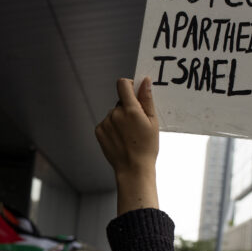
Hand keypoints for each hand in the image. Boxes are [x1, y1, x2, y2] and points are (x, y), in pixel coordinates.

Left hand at [95, 77, 159, 214]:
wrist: (133, 168)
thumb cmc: (146, 147)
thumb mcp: (153, 122)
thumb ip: (147, 99)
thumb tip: (144, 81)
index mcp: (130, 110)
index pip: (122, 84)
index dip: (129, 85)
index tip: (134, 92)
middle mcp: (115, 114)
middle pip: (120, 101)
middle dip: (128, 108)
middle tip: (137, 124)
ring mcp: (105, 122)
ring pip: (114, 113)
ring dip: (120, 119)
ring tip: (129, 135)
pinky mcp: (99, 131)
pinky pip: (107, 122)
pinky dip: (113, 127)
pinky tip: (121, 139)